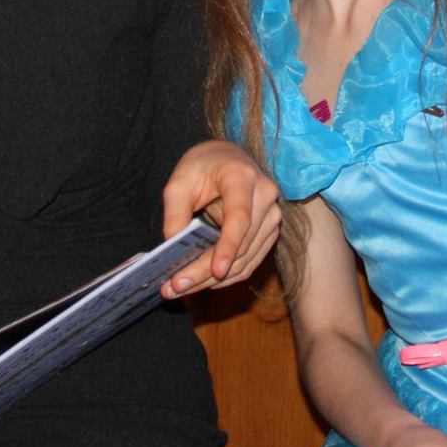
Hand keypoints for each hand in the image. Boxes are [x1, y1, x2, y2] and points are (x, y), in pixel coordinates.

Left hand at [160, 139, 280, 295]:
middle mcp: (266, 196)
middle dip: (207, 272)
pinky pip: (250, 261)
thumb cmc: (202, 167)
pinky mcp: (270, 231)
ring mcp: (273, 215)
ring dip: (214, 280)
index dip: (228, 246)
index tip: (216, 271)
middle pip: (241, 245)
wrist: (227, 158)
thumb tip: (173, 246)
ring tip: (181, 288)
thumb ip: (174, 212)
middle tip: (174, 288)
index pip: (240, 217)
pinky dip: (227, 277)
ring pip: (246, 259)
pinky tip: (203, 282)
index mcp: (242, 177)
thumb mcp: (179, 182)